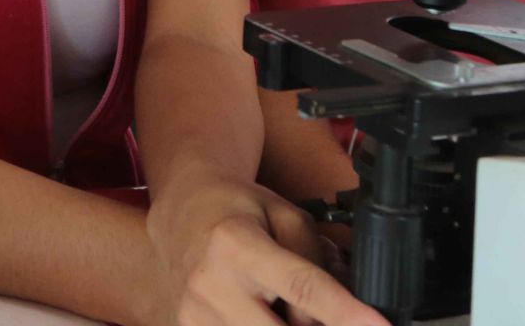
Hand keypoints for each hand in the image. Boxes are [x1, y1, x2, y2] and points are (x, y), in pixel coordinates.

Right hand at [148, 171, 387, 325]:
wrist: (179, 211)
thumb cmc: (237, 210)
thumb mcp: (286, 215)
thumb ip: (318, 261)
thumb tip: (344, 314)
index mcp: (236, 245)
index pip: (301, 287)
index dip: (344, 313)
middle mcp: (210, 284)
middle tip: (329, 316)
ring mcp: (193, 315)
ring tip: (283, 306)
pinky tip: (263, 313)